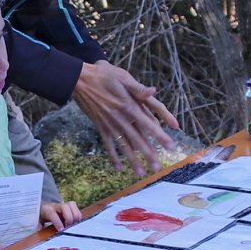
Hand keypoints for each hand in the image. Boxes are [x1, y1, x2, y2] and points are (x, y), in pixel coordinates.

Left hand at [39, 200, 81, 229]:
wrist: (43, 209)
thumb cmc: (41, 218)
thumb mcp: (37, 223)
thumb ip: (39, 228)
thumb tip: (39, 236)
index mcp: (46, 210)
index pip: (52, 214)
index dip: (58, 222)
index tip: (61, 230)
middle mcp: (55, 205)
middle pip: (65, 206)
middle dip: (69, 218)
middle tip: (68, 227)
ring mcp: (63, 204)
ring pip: (72, 205)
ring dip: (75, 216)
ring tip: (73, 225)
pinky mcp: (69, 206)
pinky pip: (76, 208)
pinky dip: (78, 216)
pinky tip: (76, 223)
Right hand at [74, 60, 177, 176]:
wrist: (79, 80)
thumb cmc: (103, 75)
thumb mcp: (123, 78)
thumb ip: (138, 89)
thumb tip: (153, 91)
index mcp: (129, 106)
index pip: (148, 125)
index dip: (160, 136)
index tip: (171, 146)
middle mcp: (120, 118)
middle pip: (137, 140)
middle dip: (148, 154)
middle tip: (157, 168)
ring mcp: (109, 124)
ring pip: (123, 146)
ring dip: (132, 160)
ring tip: (141, 173)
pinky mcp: (100, 127)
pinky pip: (108, 144)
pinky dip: (113, 157)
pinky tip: (118, 168)